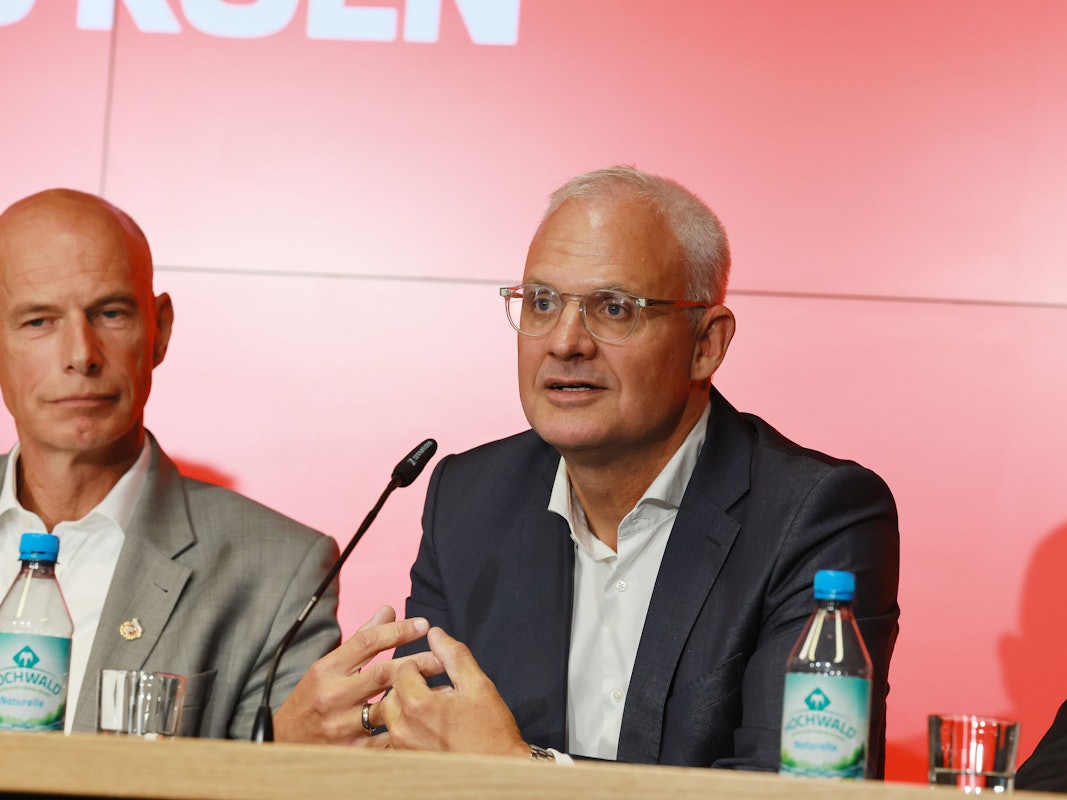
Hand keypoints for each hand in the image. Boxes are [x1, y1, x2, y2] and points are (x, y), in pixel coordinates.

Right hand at [273, 606, 442, 744]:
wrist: (283, 743)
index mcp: (327, 670)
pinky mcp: (349, 751)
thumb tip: (388, 609)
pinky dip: (404, 730)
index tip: (423, 625)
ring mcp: (340, 725)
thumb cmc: (311, 698)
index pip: (367, 642)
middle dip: (417, 664)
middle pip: (383, 674)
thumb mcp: (328, 666)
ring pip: (387, 708)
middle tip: (442, 659)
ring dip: (416, 698)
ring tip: (442, 690)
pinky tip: (424, 722)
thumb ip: (361, 638)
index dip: (398, 631)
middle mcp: (333, 695)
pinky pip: (383, 740)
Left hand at [377, 627, 528, 756]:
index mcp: (418, 705)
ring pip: (391, 715)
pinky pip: (395, 736)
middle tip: (437, 689)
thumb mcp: (478, 685)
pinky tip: (431, 727)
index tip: (439, 671)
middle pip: (392, 692)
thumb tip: (435, 634)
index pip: (404, 670)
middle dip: (411, 685)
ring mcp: (402, 748)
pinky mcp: (405, 761)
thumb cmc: (491, 730)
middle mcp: (403, 728)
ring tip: (435, 709)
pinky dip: (408, 726)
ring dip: (408, 706)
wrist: (497, 772)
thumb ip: (453, 655)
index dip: (422, 665)